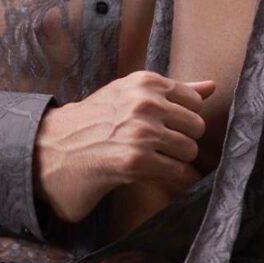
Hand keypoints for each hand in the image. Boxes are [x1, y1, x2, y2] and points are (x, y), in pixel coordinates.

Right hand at [32, 71, 215, 223]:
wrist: (52, 147)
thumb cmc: (93, 121)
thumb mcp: (128, 94)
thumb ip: (172, 90)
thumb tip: (211, 85)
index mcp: (146, 82)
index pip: (194, 100)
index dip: (183, 118)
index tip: (170, 127)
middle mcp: (146, 103)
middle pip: (196, 127)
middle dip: (184, 141)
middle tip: (164, 149)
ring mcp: (142, 132)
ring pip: (189, 150)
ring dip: (178, 161)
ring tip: (158, 163)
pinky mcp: (136, 160)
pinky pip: (177, 172)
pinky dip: (176, 180)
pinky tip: (161, 179)